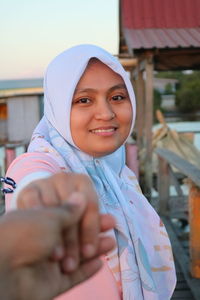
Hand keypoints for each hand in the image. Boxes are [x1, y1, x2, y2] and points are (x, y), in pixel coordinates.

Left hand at [0, 201, 114, 299]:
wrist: (4, 273)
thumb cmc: (25, 234)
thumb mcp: (49, 215)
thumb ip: (69, 209)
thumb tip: (81, 196)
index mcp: (35, 216)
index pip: (63, 208)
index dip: (81, 208)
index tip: (93, 206)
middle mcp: (40, 236)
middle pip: (72, 230)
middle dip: (92, 228)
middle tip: (110, 224)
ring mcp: (45, 259)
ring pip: (75, 252)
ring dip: (94, 247)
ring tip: (111, 243)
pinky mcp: (50, 281)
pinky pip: (73, 276)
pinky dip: (87, 270)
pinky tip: (101, 263)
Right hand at [17, 173, 102, 262]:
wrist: (42, 198)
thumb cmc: (69, 210)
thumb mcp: (83, 217)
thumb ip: (95, 223)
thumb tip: (112, 222)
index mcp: (82, 181)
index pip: (90, 206)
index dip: (91, 231)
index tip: (89, 253)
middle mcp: (64, 178)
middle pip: (71, 209)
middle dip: (72, 240)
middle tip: (72, 264)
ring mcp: (45, 182)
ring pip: (52, 208)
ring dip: (53, 235)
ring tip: (56, 258)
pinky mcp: (28, 189)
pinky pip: (32, 206)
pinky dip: (36, 222)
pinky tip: (39, 242)